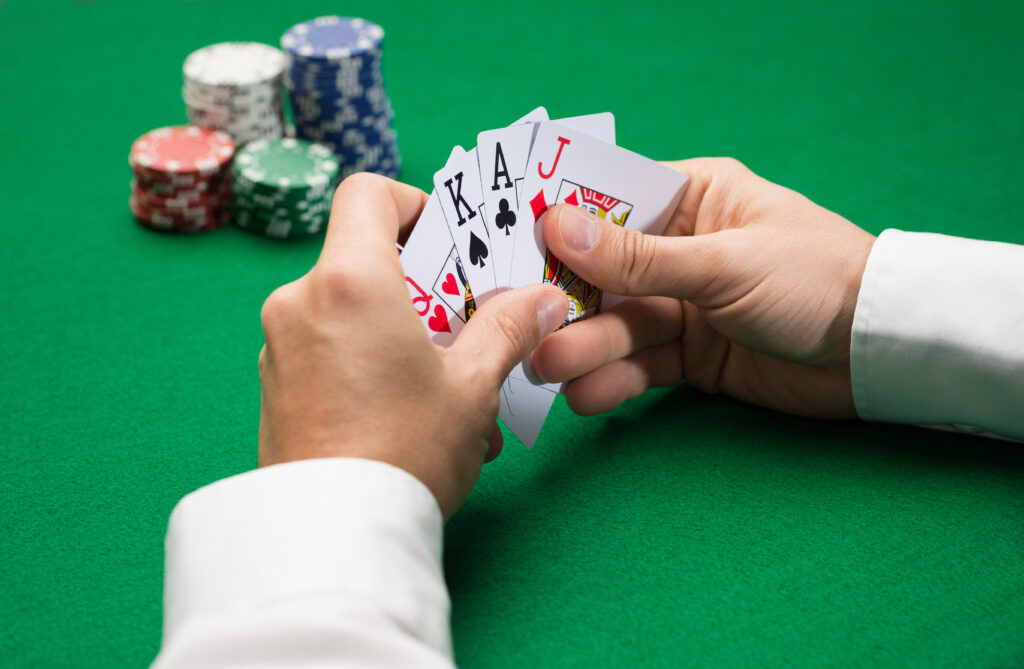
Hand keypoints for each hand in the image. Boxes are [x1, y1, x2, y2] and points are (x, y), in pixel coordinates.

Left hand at [258, 174, 566, 518]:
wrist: (331, 539)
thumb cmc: (404, 451)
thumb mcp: (472, 385)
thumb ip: (507, 328)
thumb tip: (544, 299)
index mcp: (348, 280)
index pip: (368, 193)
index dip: (414, 203)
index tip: (449, 246)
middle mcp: (301, 301)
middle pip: (367, 260)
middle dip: (425, 291)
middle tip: (466, 330)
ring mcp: (281, 345)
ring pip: (353, 314)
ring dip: (405, 339)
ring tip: (452, 397)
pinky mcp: (276, 386)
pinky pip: (331, 353)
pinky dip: (372, 368)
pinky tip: (414, 421)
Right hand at [528, 158, 875, 418]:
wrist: (880, 355)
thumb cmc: (814, 280)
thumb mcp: (724, 263)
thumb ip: (639, 257)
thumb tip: (557, 225)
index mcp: (692, 199)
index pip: (610, 204)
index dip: (560, 226)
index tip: (509, 246)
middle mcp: (679, 249)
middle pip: (603, 272)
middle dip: (566, 300)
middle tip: (524, 325)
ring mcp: (682, 305)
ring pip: (617, 324)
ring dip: (584, 346)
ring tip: (551, 370)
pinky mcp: (690, 356)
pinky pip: (640, 365)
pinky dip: (613, 380)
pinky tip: (586, 396)